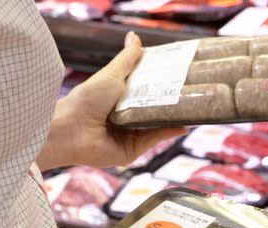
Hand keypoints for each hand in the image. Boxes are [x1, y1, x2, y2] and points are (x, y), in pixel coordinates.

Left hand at [40, 32, 187, 169]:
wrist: (72, 129)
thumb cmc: (86, 100)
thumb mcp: (112, 75)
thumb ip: (127, 60)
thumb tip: (134, 36)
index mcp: (119, 99)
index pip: (146, 91)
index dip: (162, 84)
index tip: (181, 76)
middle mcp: (126, 118)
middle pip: (155, 108)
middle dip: (173, 101)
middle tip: (194, 91)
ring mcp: (130, 135)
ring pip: (158, 124)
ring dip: (175, 117)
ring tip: (194, 106)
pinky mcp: (133, 150)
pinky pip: (155, 139)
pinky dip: (169, 132)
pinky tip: (183, 124)